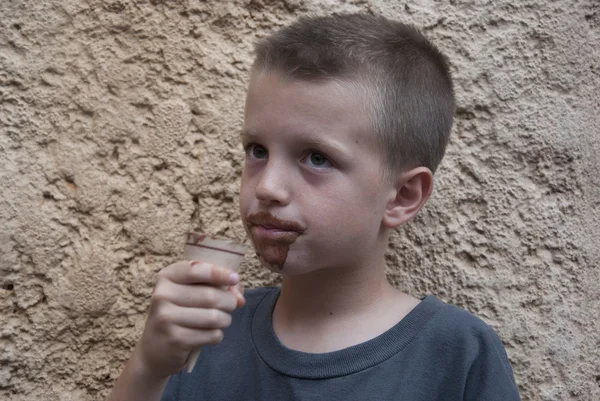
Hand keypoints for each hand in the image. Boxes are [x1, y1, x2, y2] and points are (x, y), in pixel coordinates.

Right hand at [136, 261, 243, 378]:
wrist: (155, 348)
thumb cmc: (180, 313)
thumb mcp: (192, 292)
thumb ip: (217, 287)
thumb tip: (240, 298)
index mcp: (167, 276)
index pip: (196, 269)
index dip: (220, 273)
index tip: (235, 278)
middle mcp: (163, 295)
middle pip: (211, 296)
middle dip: (229, 302)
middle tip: (230, 306)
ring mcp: (166, 318)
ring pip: (214, 317)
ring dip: (225, 319)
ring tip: (221, 320)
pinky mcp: (175, 339)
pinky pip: (211, 335)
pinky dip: (217, 335)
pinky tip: (209, 334)